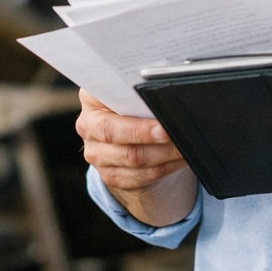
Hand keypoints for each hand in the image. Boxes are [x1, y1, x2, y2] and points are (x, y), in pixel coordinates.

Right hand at [76, 89, 196, 225]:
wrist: (131, 136)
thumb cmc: (136, 107)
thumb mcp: (134, 94)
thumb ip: (143, 95)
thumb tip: (167, 99)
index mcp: (91, 97)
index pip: (105, 102)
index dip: (129, 110)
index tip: (157, 115)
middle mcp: (88, 125)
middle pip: (113, 132)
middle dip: (146, 134)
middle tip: (170, 132)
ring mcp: (96, 153)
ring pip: (131, 157)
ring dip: (163, 153)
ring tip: (184, 145)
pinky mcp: (109, 175)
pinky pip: (140, 176)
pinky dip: (165, 167)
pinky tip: (179, 159)